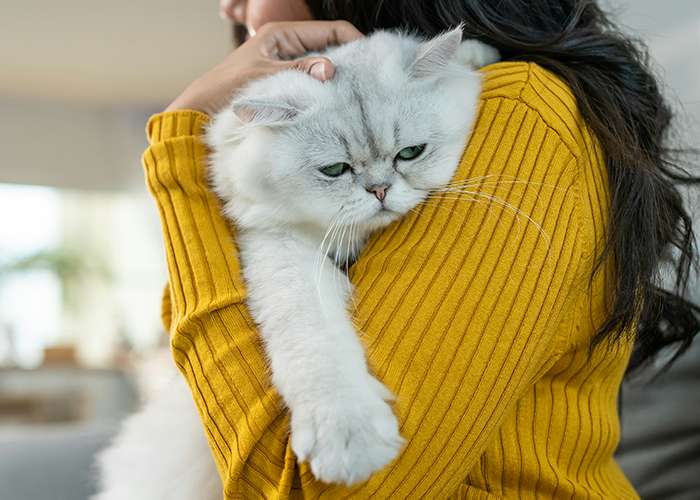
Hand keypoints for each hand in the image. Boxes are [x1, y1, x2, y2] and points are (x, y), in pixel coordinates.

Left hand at [165, 21, 363, 115]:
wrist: (203, 111)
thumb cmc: (228, 90)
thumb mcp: (266, 78)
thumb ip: (299, 72)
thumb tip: (331, 69)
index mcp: (284, 34)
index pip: (332, 30)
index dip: (355, 42)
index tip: (372, 62)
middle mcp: (289, 46)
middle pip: (332, 48)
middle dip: (350, 63)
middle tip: (368, 83)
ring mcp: (289, 65)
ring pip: (324, 68)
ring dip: (338, 80)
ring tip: (356, 95)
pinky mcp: (287, 84)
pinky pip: (314, 83)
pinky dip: (325, 91)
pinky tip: (335, 104)